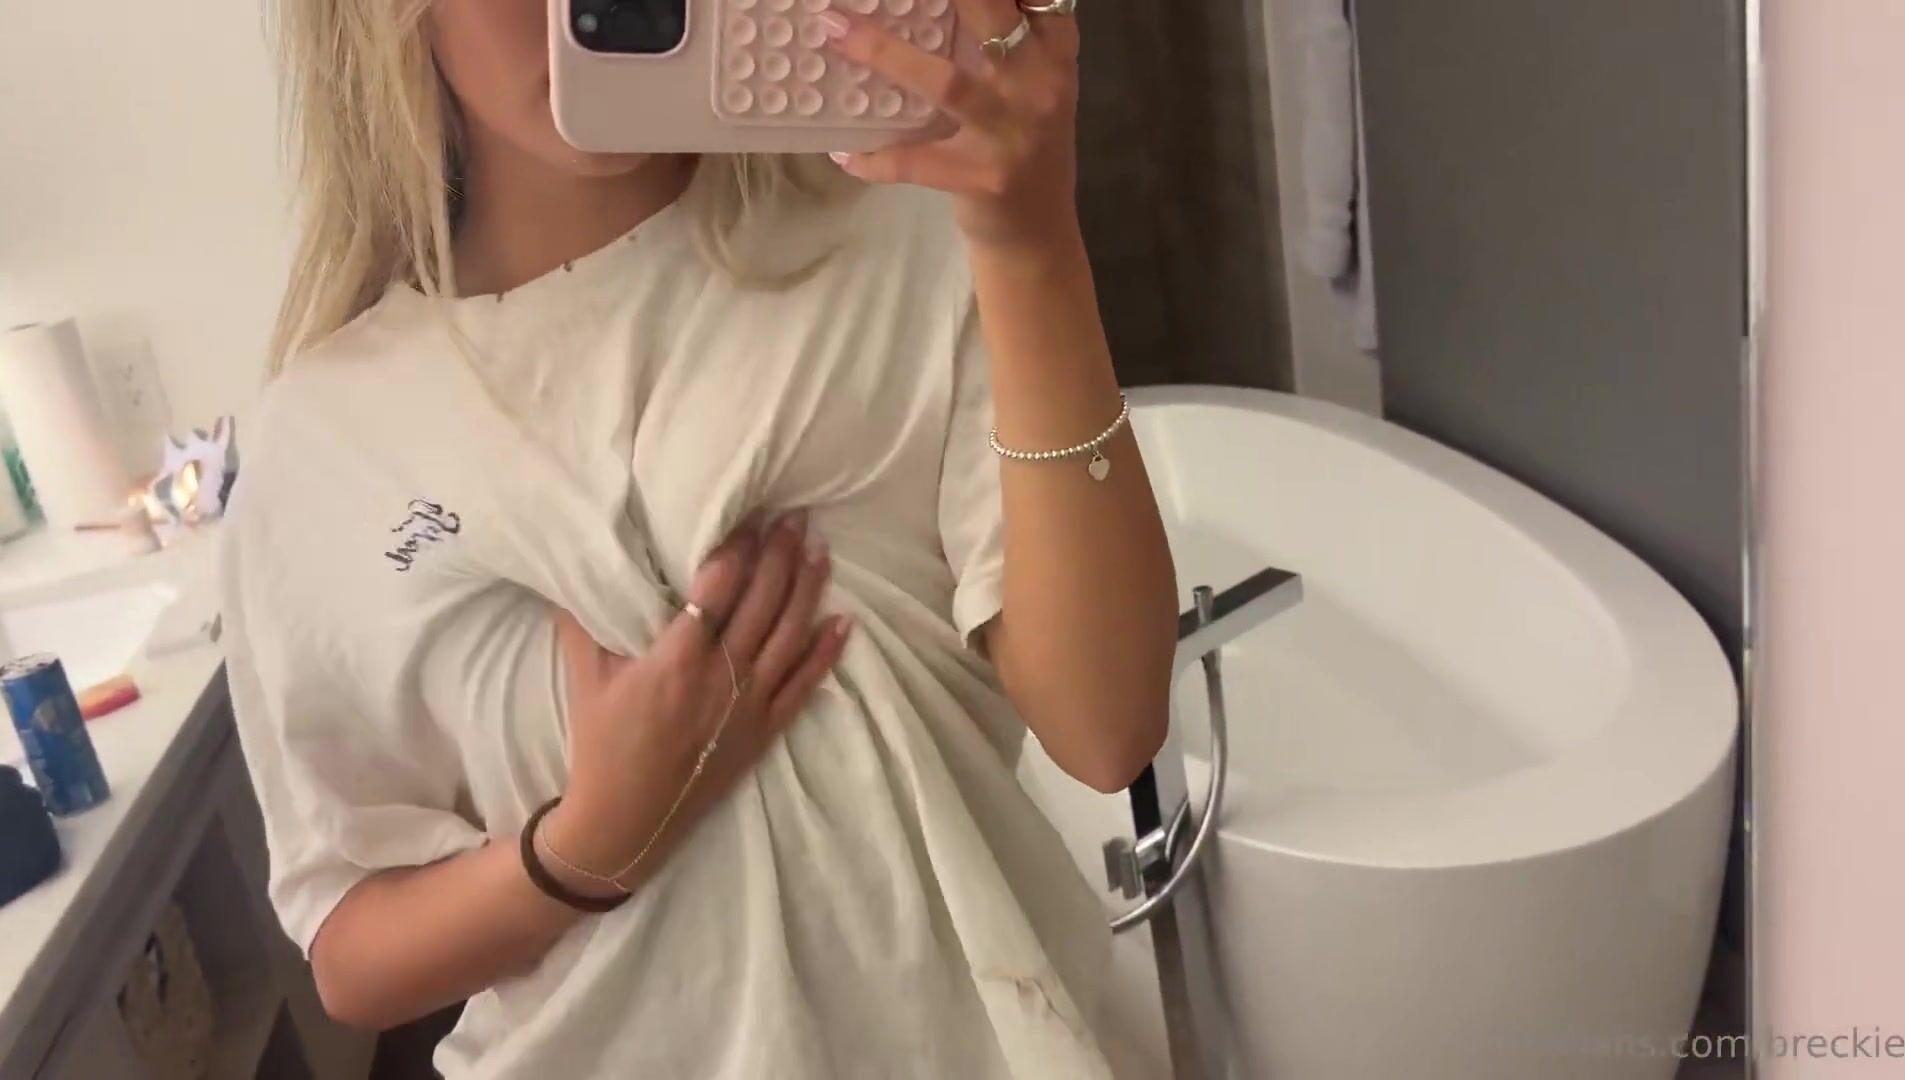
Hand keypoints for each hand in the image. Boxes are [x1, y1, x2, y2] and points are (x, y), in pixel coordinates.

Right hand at [541, 512, 850, 896]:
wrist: (627, 820)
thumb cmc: (602, 744)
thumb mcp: (587, 676)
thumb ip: (585, 620)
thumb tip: (580, 565)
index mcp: (677, 659)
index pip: (719, 587)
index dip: (737, 548)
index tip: (747, 518)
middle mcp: (723, 677)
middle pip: (764, 602)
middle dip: (781, 554)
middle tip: (793, 516)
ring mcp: (750, 705)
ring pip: (790, 635)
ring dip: (808, 588)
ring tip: (819, 548)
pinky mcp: (765, 731)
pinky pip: (805, 684)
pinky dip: (826, 652)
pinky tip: (844, 620)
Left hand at [819, 1, 1082, 250]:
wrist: (1037, 236)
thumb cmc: (1022, 143)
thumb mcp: (1031, 80)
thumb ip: (1004, 31)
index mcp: (1053, 50)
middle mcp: (1039, 84)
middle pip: (989, 14)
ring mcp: (1013, 135)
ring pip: (945, 82)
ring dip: (882, 52)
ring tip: (832, 29)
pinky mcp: (983, 180)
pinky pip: (916, 162)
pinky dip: (874, 157)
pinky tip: (842, 149)